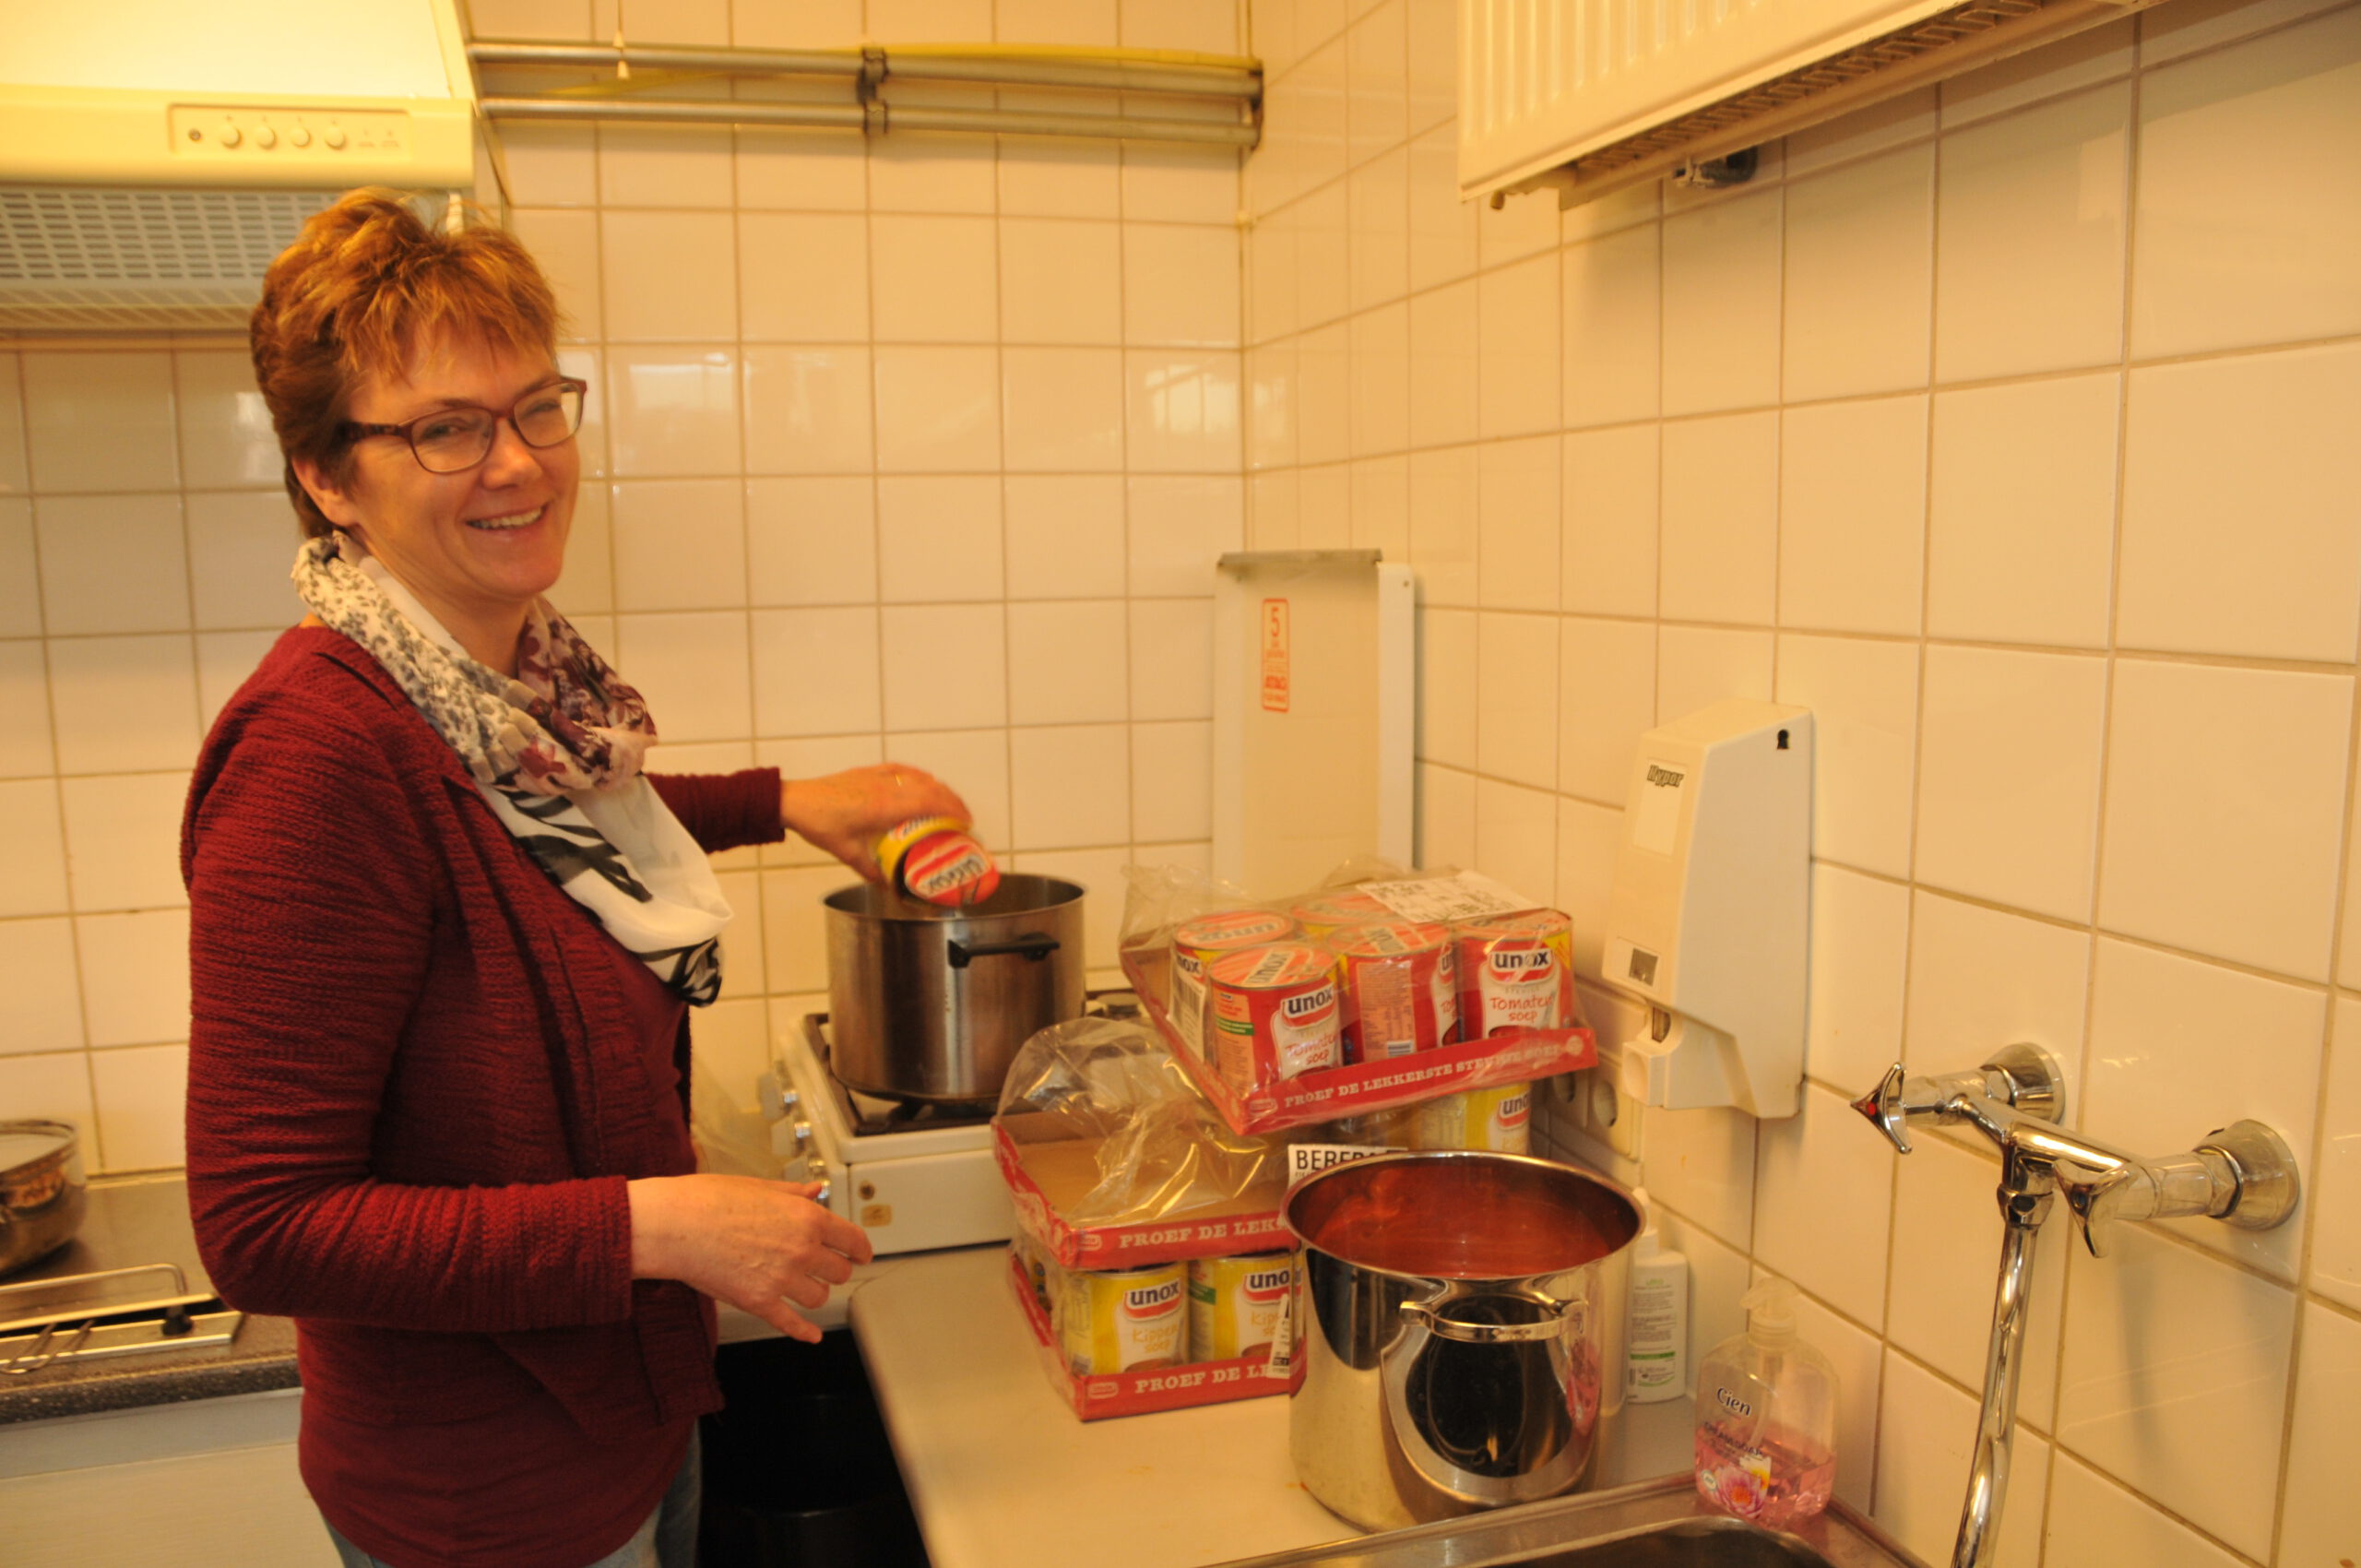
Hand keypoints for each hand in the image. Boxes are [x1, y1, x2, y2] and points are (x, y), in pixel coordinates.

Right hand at [626, 1174, 874, 1342]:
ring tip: (804, 1288)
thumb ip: (794, 1194)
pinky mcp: (759, 1302)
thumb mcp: (760, 1186)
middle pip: (839, 1272)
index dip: (860, 1250)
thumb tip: (815, 1191)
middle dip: (834, 1271)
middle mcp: (801, 1248)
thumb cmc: (709, 1200)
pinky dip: (804, 1332)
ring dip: (814, 1294)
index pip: (851, 1239)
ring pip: (819, 1297)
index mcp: (806, 1217)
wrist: (675, 1225)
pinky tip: (811, 1335)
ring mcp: (782, 1278)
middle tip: (826, 1269)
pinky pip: (792, 1323)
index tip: (862, 1255)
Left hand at [781, 763, 972, 879]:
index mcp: (884, 807)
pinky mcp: (868, 771)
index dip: (953, 810)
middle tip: (963, 816)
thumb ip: (870, 870)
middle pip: (931, 788)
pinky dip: (918, 776)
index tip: (966, 821)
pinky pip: (902, 769)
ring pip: (919, 776)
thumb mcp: (847, 853)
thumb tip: (888, 884)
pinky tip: (924, 781)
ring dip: (938, 788)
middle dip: (952, 800)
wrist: (796, 801)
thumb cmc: (819, 824)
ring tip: (948, 802)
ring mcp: (877, 776)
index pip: (930, 802)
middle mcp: (886, 787)